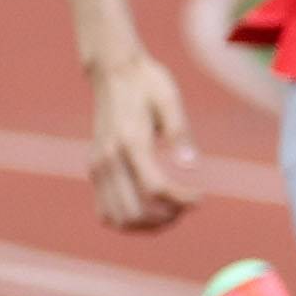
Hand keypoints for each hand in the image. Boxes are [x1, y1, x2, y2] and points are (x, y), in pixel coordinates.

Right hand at [83, 47, 200, 234]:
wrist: (113, 70)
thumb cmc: (147, 82)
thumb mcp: (170, 100)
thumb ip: (180, 134)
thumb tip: (190, 167)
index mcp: (130, 142)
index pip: (156, 189)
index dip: (182, 201)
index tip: (201, 198)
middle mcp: (108, 158)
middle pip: (134, 212)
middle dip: (166, 218)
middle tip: (187, 207)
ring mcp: (97, 165)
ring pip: (116, 217)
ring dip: (146, 225)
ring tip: (171, 213)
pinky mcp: (94, 168)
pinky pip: (105, 209)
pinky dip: (128, 219)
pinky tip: (152, 209)